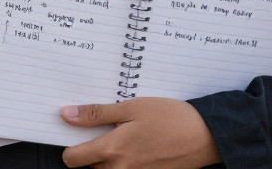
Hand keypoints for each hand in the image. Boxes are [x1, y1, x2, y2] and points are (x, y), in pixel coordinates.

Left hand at [59, 98, 221, 168]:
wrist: (205, 136)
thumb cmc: (170, 118)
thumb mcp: (131, 108)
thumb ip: (97, 114)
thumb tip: (66, 115)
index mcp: (112, 150)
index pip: (73, 159)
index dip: (70, 148)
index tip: (78, 136)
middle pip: (90, 167)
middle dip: (93, 151)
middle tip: (109, 131)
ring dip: (110, 159)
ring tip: (126, 138)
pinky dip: (126, 163)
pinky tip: (139, 148)